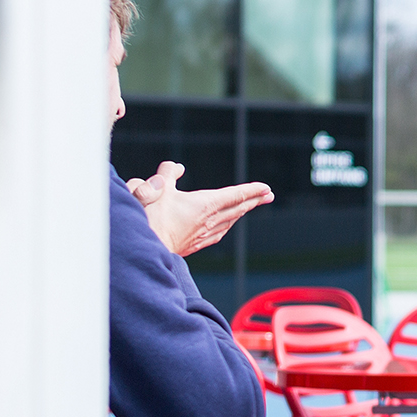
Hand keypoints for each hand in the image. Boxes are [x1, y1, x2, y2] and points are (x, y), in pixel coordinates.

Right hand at [125, 161, 273, 256]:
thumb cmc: (152, 219)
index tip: (266, 188)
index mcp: (206, 205)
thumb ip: (167, 174)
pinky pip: (218, 233)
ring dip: (241, 212)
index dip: (252, 190)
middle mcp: (210, 220)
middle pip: (237, 208)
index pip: (235, 195)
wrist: (148, 249)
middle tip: (269, 196)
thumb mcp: (158, 189)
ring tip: (248, 207)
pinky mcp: (195, 244)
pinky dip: (227, 225)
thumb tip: (176, 167)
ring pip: (229, 221)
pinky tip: (226, 226)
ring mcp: (204, 234)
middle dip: (254, 200)